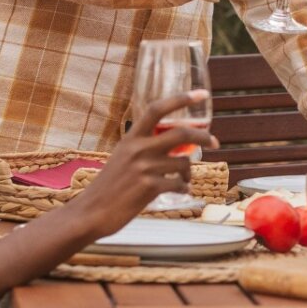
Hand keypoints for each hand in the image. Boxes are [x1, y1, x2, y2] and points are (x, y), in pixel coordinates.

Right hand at [65, 93, 205, 236]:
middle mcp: (138, 149)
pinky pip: (179, 184)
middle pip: (181, 133)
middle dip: (203, 136)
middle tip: (214, 142)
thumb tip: (173, 145)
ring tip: (184, 180)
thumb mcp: (122, 157)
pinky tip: (181, 191)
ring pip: (184, 162)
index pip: (156, 109)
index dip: (181, 99)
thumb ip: (143, 147)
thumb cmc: (109, 186)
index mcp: (131, 138)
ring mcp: (144, 168)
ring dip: (189, 172)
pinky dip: (184, 188)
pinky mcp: (150, 187)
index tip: (202, 95)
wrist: (92, 212)